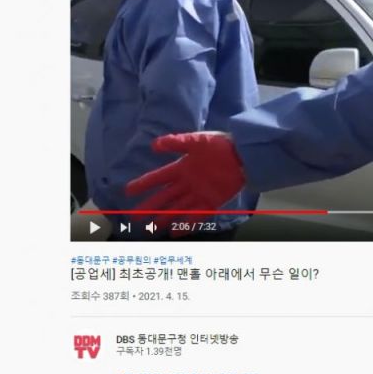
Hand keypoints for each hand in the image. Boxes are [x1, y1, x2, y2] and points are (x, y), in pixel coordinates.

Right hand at [125, 132, 245, 236]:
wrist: (245, 153)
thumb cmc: (220, 145)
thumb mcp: (196, 140)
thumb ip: (176, 142)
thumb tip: (154, 144)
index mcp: (182, 167)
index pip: (158, 178)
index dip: (143, 184)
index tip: (128, 191)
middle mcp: (187, 182)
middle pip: (164, 197)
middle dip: (149, 206)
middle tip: (134, 217)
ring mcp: (199, 193)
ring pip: (178, 208)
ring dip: (165, 218)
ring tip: (152, 228)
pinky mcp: (212, 201)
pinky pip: (197, 215)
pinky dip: (187, 224)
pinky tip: (176, 232)